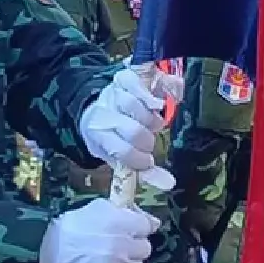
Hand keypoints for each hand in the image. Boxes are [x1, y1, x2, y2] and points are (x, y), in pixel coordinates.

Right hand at [39, 198, 158, 262]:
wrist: (48, 250)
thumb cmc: (72, 226)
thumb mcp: (98, 208)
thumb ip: (125, 211)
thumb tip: (149, 219)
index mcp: (121, 223)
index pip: (148, 226)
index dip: (140, 227)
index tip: (135, 230)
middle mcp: (122, 245)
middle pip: (145, 248)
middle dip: (134, 246)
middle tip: (120, 244)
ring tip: (112, 259)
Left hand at [79, 68, 181, 190]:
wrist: (94, 112)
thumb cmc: (112, 138)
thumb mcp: (119, 157)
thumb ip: (144, 171)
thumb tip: (169, 183)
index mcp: (99, 138)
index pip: (122, 151)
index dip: (139, 158)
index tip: (147, 161)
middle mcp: (102, 115)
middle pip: (132, 130)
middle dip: (147, 140)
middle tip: (150, 142)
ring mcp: (111, 95)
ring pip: (134, 106)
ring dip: (150, 118)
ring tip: (154, 124)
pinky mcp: (120, 79)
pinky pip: (136, 84)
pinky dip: (149, 95)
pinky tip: (155, 105)